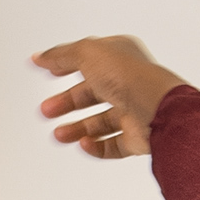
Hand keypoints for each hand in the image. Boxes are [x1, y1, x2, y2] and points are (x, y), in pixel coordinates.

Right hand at [33, 33, 187, 161]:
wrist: (156, 110)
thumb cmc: (130, 76)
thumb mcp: (87, 53)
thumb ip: (62, 54)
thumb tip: (42, 57)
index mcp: (121, 58)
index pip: (90, 60)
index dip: (67, 64)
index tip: (49, 71)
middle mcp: (129, 84)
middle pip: (92, 94)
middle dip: (67, 102)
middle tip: (46, 109)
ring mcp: (135, 112)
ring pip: (101, 122)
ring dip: (77, 128)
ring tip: (58, 134)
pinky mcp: (139, 138)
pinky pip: (114, 145)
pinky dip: (97, 147)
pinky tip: (83, 143)